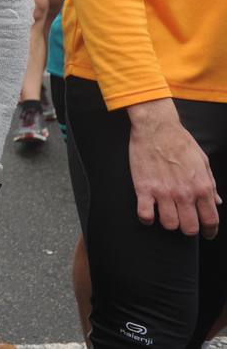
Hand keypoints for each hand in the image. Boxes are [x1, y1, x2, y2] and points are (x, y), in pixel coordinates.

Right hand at [128, 99, 219, 237]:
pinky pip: (145, 215)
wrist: (156, 127)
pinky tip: (148, 212)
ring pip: (169, 224)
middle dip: (187, 228)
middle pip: (189, 228)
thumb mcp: (203, 161)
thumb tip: (216, 202)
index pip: (211, 220)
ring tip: (165, 213)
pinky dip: (146, 218)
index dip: (209, 231)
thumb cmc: (180, 142)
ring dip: (168, 222)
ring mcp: (163, 192)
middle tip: (182, 221)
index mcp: (202, 187)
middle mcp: (185, 193)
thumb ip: (211, 184)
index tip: (205, 233)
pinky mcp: (144, 188)